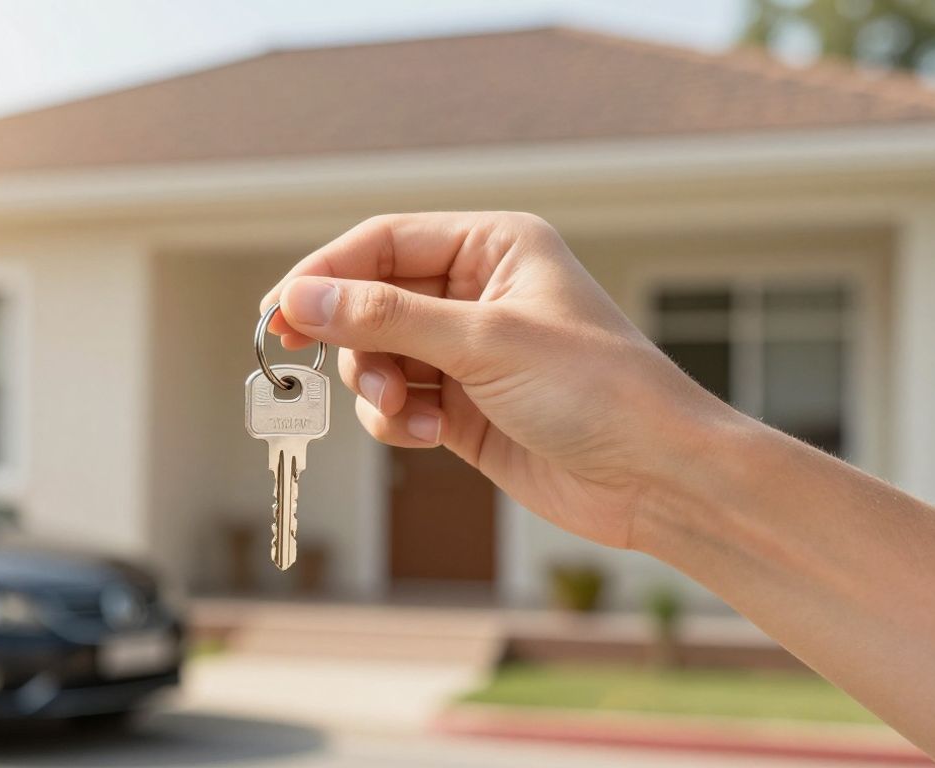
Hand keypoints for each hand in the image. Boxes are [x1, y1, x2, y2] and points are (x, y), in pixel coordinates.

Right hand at [261, 212, 736, 548]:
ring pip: (377, 357)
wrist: (656, 478)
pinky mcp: (462, 408)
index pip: (381, 242)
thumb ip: (385, 317)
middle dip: (354, 342)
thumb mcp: (484, 342)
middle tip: (336, 371)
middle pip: (370, 300)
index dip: (324, 273)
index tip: (278, 312)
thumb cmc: (596, 390)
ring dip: (376, 388)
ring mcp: (467, 353)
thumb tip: (299, 296)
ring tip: (406, 416)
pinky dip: (397, 421)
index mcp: (492, 247)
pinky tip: (429, 438)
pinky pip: (396, 403)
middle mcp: (475, 293)